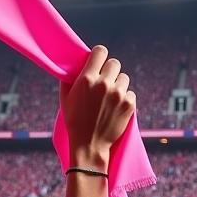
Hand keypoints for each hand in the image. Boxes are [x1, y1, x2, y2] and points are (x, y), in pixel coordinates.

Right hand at [61, 46, 135, 169]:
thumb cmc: (74, 121)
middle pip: (115, 63)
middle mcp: (104, 84)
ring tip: (110, 97)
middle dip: (110, 71)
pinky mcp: (129, 104)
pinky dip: (125, 98)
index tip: (98, 62)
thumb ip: (70, 79)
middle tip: (105, 82)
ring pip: (124, 77)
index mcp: (87, 79)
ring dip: (118, 84)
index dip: (99, 56)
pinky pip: (131, 92)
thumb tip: (74, 65)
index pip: (100, 51)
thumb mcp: (65, 99)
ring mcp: (118, 94)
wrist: (89, 145)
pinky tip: (116, 107)